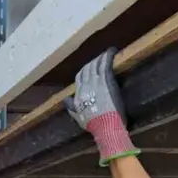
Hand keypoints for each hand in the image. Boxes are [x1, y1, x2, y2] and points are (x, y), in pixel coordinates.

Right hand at [63, 48, 138, 165]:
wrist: (105, 126)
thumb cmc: (94, 125)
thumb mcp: (79, 117)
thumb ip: (71, 108)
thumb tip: (65, 100)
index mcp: (78, 95)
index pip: (79, 78)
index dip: (84, 72)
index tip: (90, 69)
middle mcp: (85, 87)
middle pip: (86, 70)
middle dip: (92, 63)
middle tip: (100, 59)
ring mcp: (95, 82)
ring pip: (95, 65)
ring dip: (100, 58)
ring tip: (106, 54)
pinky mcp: (106, 80)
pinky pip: (105, 64)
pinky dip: (108, 56)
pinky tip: (112, 51)